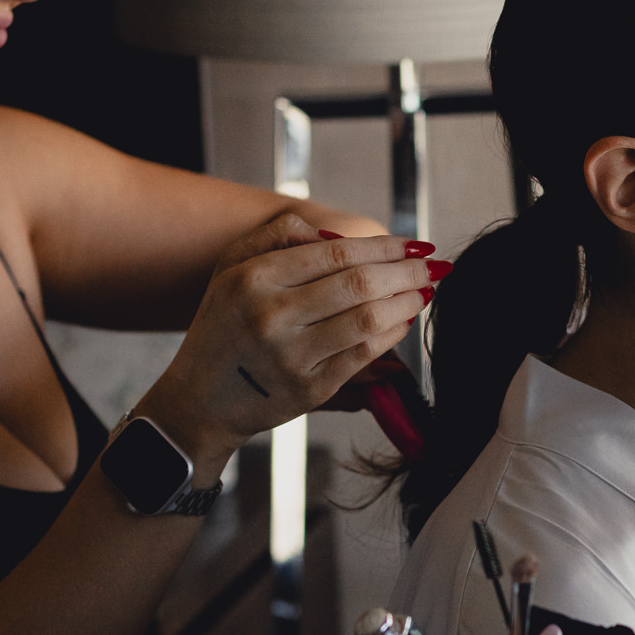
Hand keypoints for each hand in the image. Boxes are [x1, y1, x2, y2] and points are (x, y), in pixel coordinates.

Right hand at [138, 213, 443, 475]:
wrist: (201, 398)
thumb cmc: (225, 326)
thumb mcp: (233, 267)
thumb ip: (280, 235)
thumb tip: (340, 236)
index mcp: (254, 278)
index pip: (337, 253)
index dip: (385, 248)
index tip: (414, 245)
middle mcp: (271, 315)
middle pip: (360, 284)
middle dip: (407, 273)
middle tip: (433, 267)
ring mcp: (291, 355)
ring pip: (368, 320)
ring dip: (406, 303)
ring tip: (424, 292)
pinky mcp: (309, 388)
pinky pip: (364, 355)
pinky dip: (392, 336)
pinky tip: (403, 323)